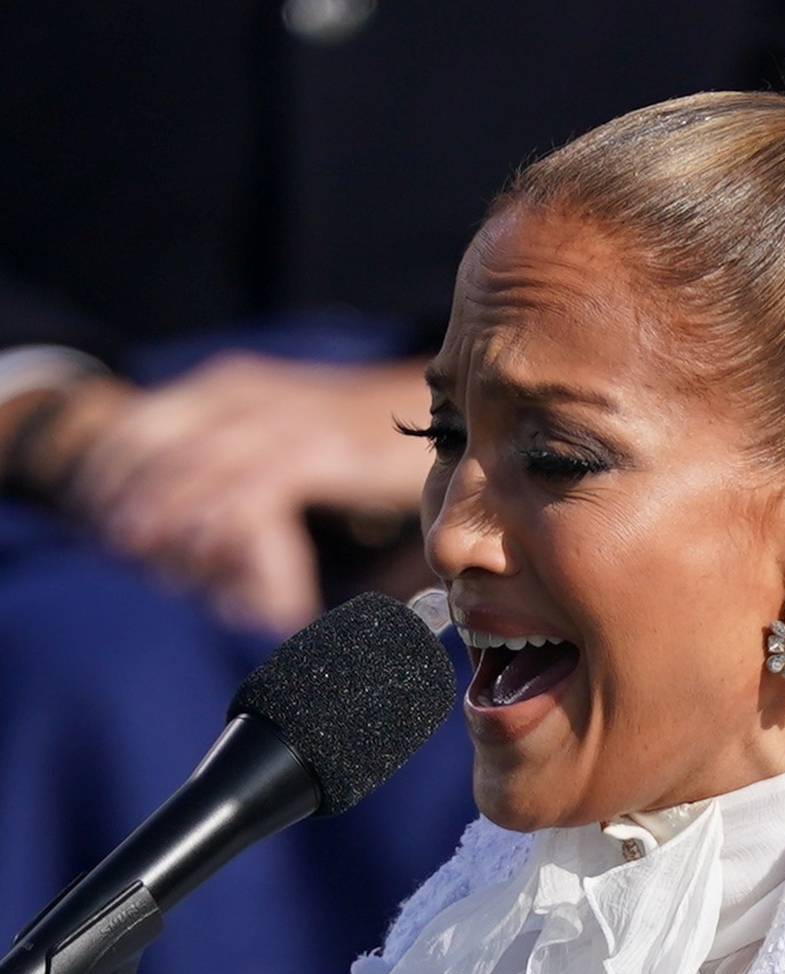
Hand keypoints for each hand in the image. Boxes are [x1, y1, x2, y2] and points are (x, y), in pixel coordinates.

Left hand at [61, 354, 431, 632]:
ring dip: (165, 510)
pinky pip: (254, 487)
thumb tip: (208, 517)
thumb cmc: (378, 447)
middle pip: (165, 436)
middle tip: (111, 542)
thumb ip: (251, 461)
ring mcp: (289, 416)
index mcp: (237, 385)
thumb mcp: (297, 440)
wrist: (460, 416)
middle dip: (131, 490)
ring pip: (201, 461)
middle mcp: (253, 391)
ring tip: (141, 553)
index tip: (98, 514)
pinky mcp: (322, 450)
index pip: (151, 418)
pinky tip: (203, 550)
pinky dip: (223, 521)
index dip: (117, 464)